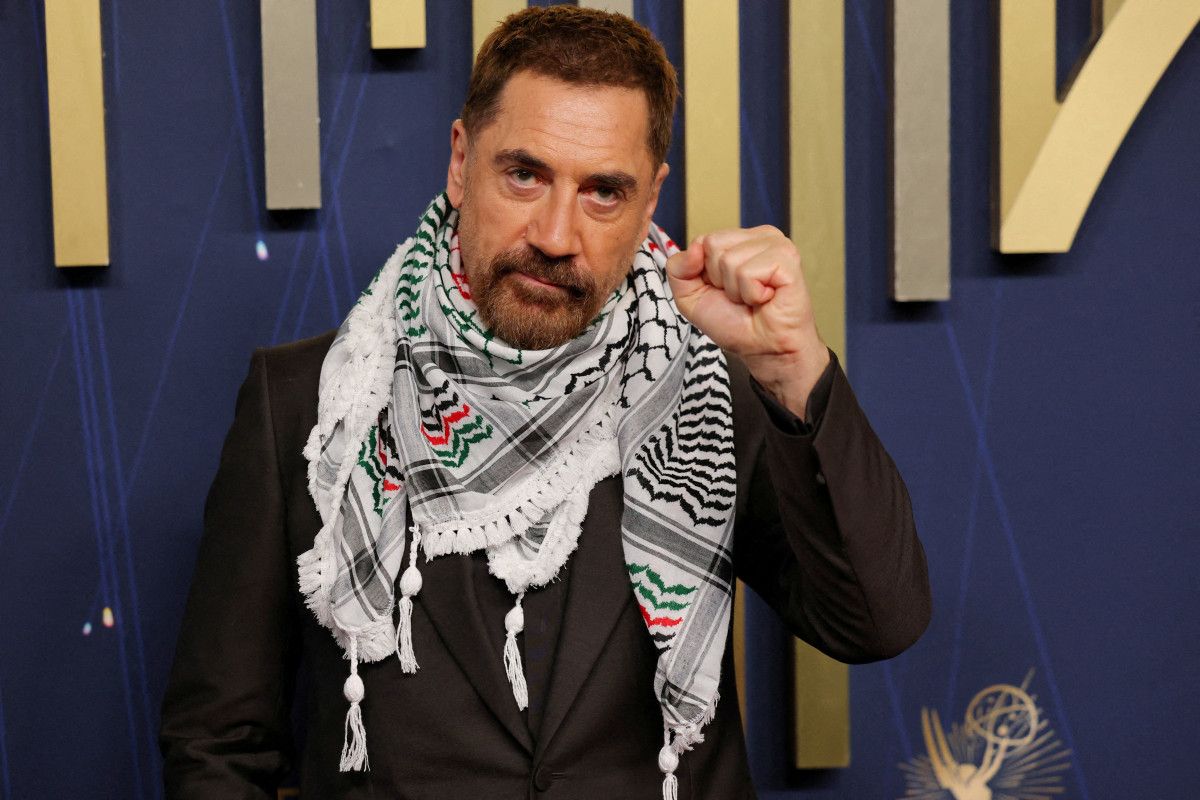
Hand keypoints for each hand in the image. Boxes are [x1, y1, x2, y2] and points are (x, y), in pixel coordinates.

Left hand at [666, 226, 829, 416]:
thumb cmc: (735, 324)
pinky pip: (747, 272)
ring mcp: (776, 244)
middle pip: (713, 244)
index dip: (705, 273)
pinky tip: (766, 299)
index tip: (724, 291)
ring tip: (754, 299)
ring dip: (736, 290)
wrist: (765, 351)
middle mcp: (761, 236)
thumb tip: (695, 247)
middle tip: (741, 296)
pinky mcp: (787, 259)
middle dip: (719, 280)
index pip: (703, 240)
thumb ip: (678, 268)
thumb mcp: (690, 297)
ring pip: (729, 259)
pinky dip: (750, 294)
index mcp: (741, 239)